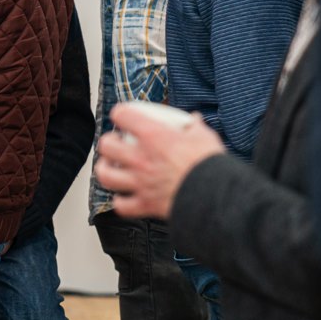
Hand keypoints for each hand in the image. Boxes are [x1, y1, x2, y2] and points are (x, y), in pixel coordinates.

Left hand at [93, 104, 225, 219]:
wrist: (215, 197)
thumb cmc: (209, 165)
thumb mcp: (204, 137)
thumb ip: (194, 127)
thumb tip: (195, 119)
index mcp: (153, 136)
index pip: (123, 115)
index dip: (120, 113)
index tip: (123, 116)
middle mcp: (141, 158)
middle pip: (106, 146)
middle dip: (108, 143)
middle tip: (116, 143)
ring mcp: (140, 182)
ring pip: (106, 176)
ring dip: (105, 170)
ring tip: (110, 167)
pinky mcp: (145, 204)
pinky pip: (122, 206)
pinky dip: (120, 202)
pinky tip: (124, 197)